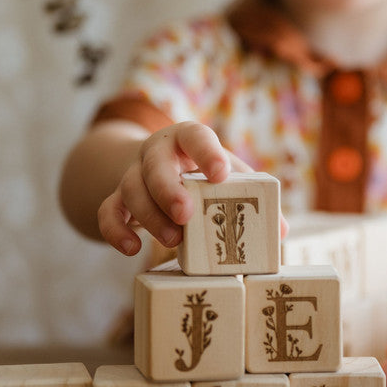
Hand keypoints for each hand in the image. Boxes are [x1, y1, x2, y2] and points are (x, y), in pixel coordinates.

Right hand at [97, 121, 251, 255]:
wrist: (157, 164)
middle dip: (168, 189)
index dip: (206, 153)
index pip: (196, 137)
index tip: (220, 174)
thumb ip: (251, 196)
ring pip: (131, 190)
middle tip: (185, 214)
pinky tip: (132, 249)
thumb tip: (279, 232)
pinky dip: (115, 232)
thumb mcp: (226, 174)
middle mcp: (156, 153)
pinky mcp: (116, 198)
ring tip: (173, 241)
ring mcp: (133, 174)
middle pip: (155, 165)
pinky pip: (107, 213)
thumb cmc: (202, 171)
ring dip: (150, 217)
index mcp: (188, 139)